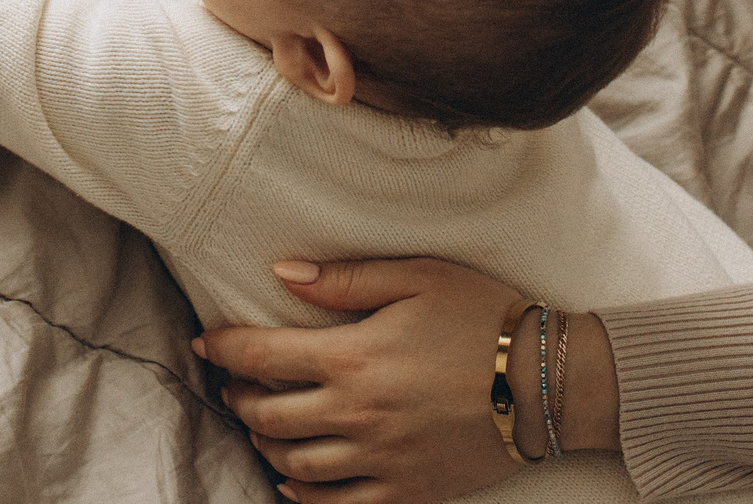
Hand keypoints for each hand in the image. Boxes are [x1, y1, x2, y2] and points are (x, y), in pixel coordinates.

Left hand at [198, 258, 615, 502]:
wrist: (548, 383)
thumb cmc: (484, 318)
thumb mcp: (416, 276)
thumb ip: (344, 279)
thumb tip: (283, 272)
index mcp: (353, 357)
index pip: (261, 357)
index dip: (223, 349)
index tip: (204, 342)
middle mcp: (358, 414)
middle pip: (268, 415)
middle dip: (238, 398)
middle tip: (232, 385)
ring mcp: (382, 459)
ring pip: (295, 465)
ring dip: (266, 444)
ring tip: (261, 425)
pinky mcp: (408, 491)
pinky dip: (305, 497)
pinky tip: (294, 481)